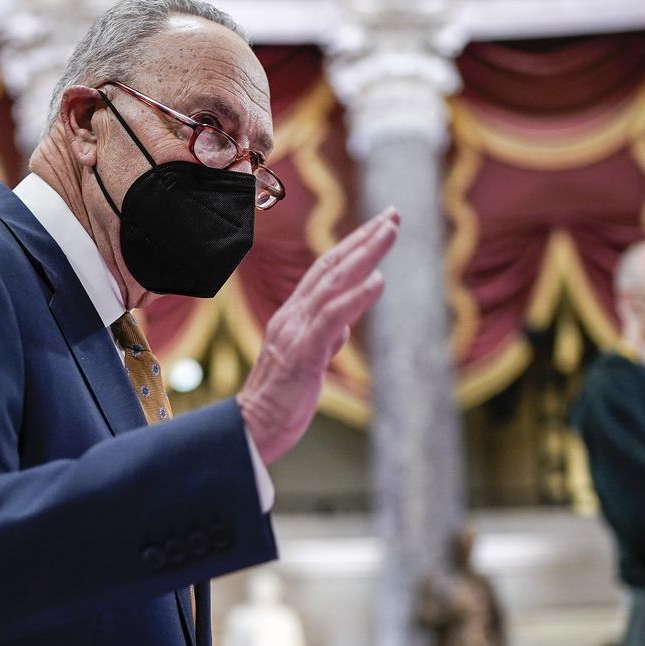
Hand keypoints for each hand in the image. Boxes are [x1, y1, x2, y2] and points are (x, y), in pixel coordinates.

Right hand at [238, 208, 397, 463]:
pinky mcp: (302, 354)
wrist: (251, 430)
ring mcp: (295, 332)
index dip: (352, 246)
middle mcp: (292, 317)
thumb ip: (324, 340)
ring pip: (333, 283)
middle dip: (363, 238)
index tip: (379, 227)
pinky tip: (379, 280)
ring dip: (364, 254)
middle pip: (330, 266)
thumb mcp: (307, 363)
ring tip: (390, 232)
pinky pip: (331, 319)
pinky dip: (356, 297)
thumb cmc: (280, 402)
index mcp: (293, 318)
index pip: (325, 272)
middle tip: (392, 214)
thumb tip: (343, 327)